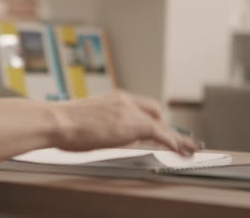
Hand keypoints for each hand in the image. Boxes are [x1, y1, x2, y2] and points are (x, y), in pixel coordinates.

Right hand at [50, 91, 200, 155]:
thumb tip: (117, 136)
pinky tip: (182, 151)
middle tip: (175, 140)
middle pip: (155, 111)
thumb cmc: (65, 123)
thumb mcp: (89, 120)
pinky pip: (161, 134)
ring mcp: (131, 111)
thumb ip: (107, 125)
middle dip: (165, 126)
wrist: (59, 120)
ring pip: (161, 123)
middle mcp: (126, 101)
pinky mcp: (134, 124)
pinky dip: (174, 142)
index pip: (141, 106)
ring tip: (190, 148)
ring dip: (176, 137)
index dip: (151, 118)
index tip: (157, 127)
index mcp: (114, 98)